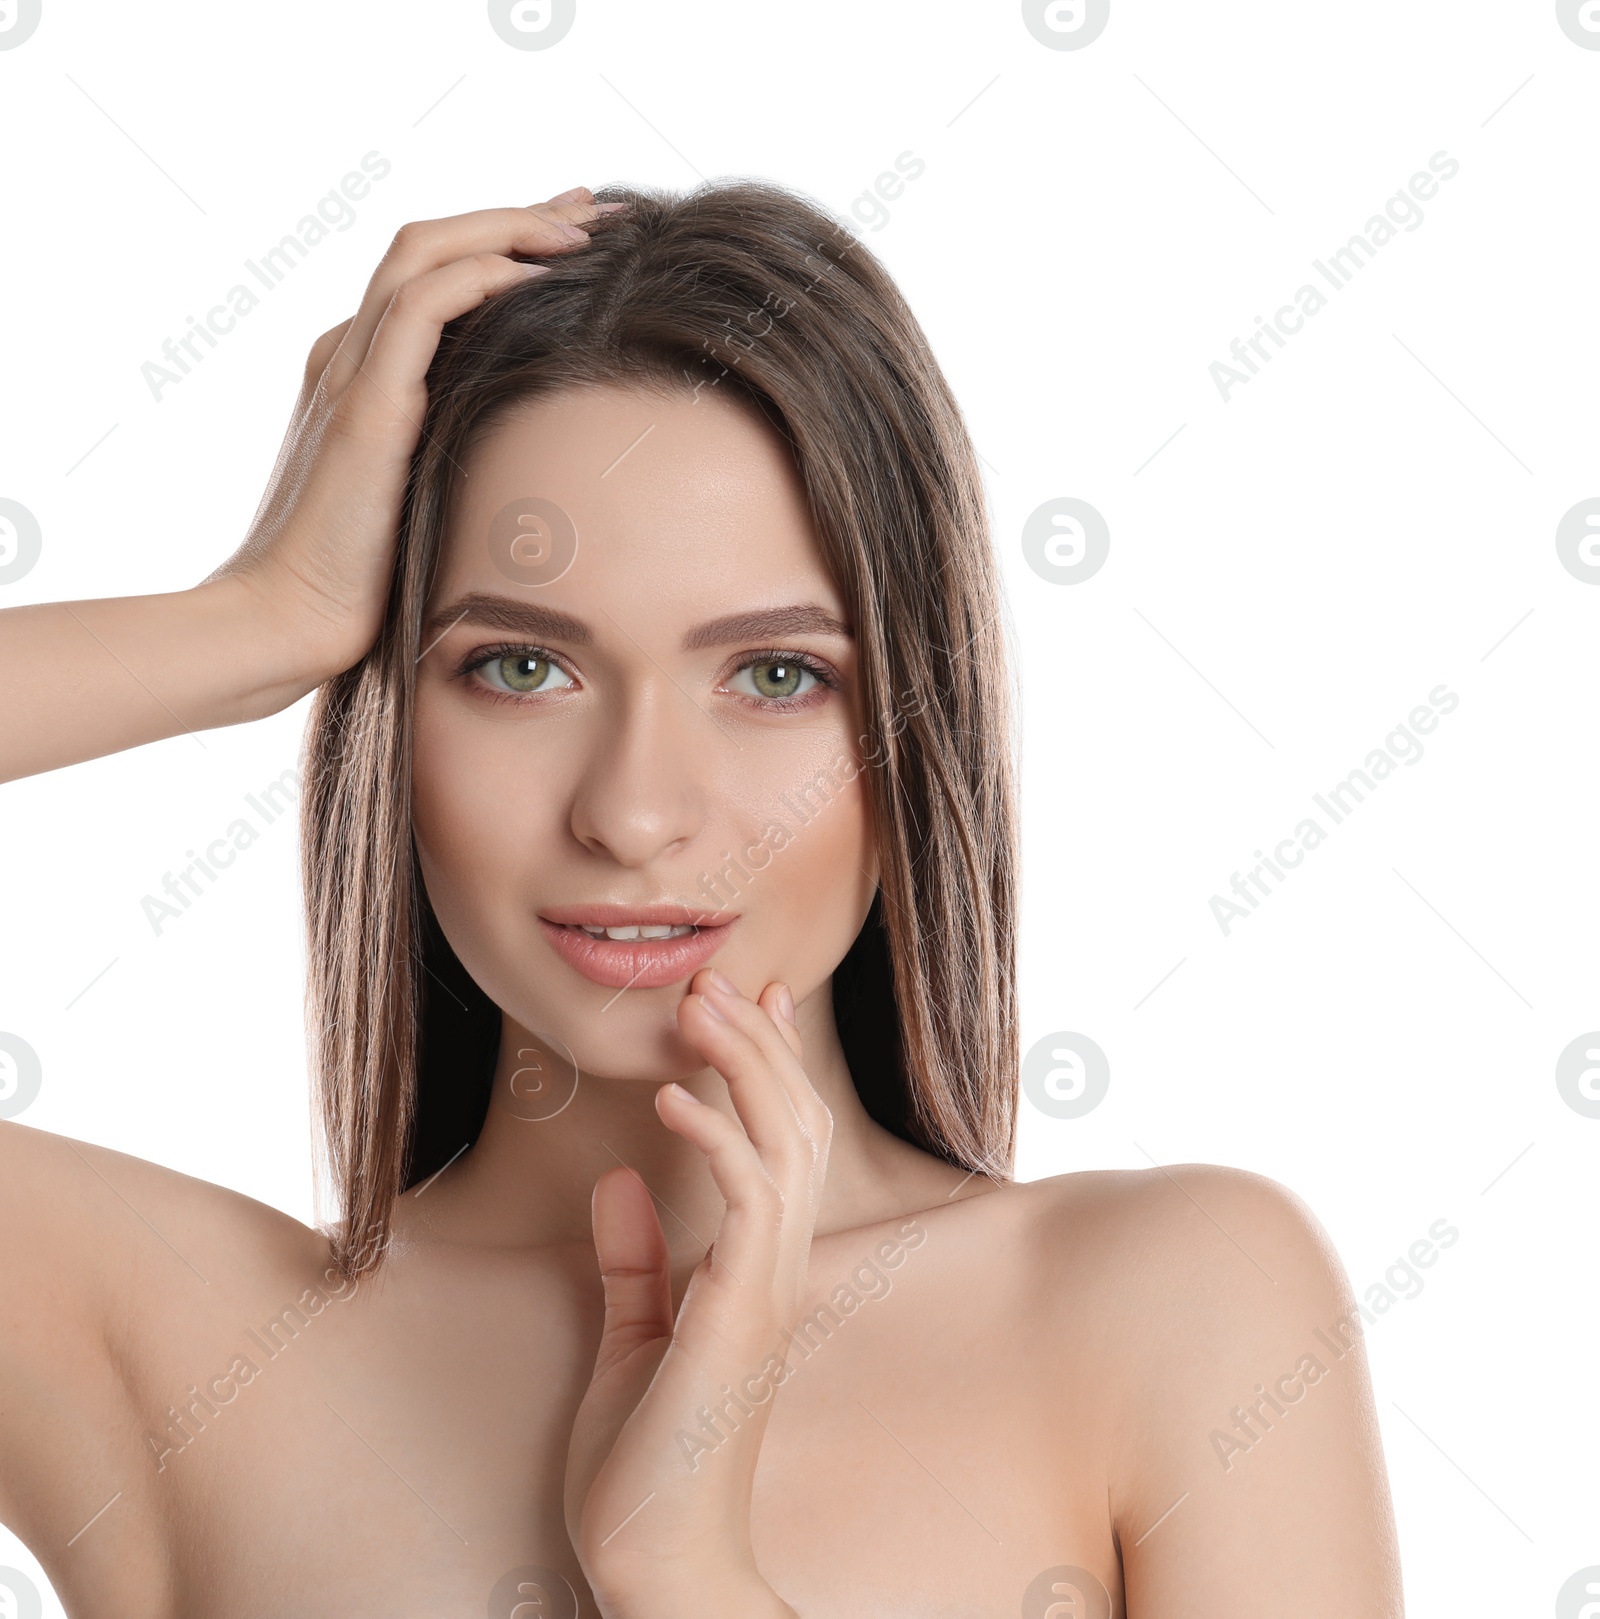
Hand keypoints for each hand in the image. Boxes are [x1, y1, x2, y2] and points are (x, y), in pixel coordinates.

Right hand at [201, 186, 623, 685]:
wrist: (290, 625)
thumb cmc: (363, 587)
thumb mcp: (424, 505)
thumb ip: (459, 462)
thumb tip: (535, 464)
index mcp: (364, 373)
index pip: (439, 278)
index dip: (510, 247)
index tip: (584, 241)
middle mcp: (351, 354)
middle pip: (435, 245)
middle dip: (522, 217)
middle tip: (600, 206)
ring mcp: (350, 372)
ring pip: (426, 251)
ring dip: (510, 227)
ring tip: (583, 226)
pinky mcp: (362, 406)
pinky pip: (419, 307)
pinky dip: (481, 276)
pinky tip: (539, 275)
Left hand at [563, 969, 829, 1618]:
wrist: (654, 1568)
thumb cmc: (644, 1468)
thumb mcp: (629, 1342)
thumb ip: (632, 1262)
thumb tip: (617, 1179)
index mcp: (755, 1270)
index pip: (781, 1142)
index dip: (768, 1065)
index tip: (749, 1000)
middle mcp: (776, 1269)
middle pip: (796, 1125)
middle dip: (759, 1044)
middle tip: (721, 980)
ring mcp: (765, 1290)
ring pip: (786, 1146)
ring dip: (746, 1068)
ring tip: (703, 1005)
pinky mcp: (738, 1314)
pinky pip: (747, 1204)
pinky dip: (718, 1140)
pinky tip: (674, 1100)